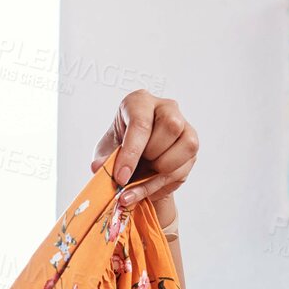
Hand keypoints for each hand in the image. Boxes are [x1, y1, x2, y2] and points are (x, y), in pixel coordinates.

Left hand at [89, 89, 199, 211]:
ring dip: (161, 169)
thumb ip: (103, 160)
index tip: (121, 177)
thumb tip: (97, 167)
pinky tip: (147, 186)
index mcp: (139, 102)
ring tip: (142, 175)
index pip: (141, 122)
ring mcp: (184, 125)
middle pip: (170, 126)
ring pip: (186, 144)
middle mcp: (166, 108)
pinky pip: (184, 166)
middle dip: (151, 156)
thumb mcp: (106, 155)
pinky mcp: (191, 146)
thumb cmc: (120, 152)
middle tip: (134, 170)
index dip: (131, 153)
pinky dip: (162, 183)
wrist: (135, 166)